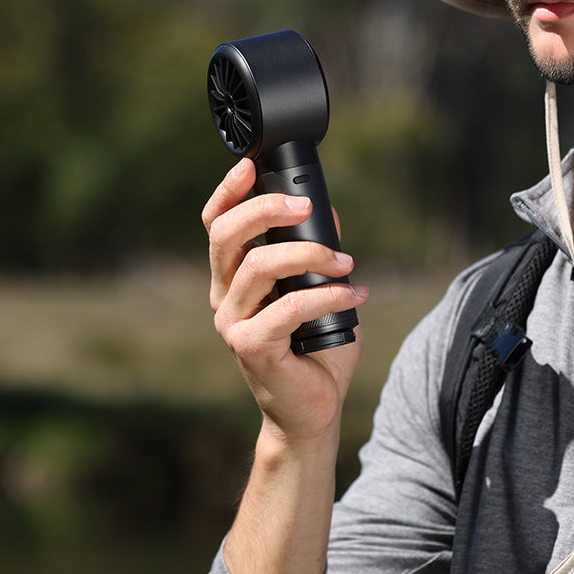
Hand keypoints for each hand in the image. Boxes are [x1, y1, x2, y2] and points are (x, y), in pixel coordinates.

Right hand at [202, 157, 367, 443]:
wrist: (314, 408)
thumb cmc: (317, 346)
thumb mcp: (321, 288)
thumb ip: (319, 251)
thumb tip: (328, 211)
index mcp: (234, 277)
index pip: (217, 225)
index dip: (228, 191)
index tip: (250, 165)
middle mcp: (225, 296)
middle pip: (226, 236)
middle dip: (264, 209)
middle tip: (306, 206)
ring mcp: (233, 323)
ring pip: (259, 266)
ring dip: (310, 254)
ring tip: (347, 262)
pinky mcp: (252, 347)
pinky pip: (289, 306)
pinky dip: (329, 294)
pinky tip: (356, 295)